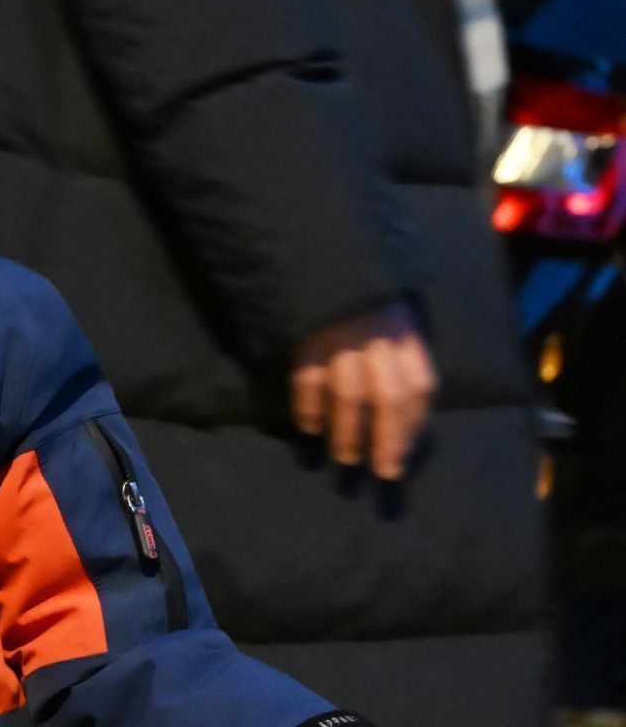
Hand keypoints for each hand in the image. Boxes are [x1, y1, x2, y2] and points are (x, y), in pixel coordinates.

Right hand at [290, 303, 436, 480]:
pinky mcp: (305, 340)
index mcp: (405, 329)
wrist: (315, 255)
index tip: (406, 450)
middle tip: (384, 471)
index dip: (415, 423)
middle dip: (389, 439)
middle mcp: (377, 335)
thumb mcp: (393, 312)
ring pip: (350, 395)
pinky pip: (309, 384)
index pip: (420, 384)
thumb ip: (402, 351)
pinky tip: (310, 428)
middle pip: (390, 396)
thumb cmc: (359, 294)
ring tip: (347, 457)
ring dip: (348, 433)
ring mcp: (339, 337)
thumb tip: (406, 411)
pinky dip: (309, 411)